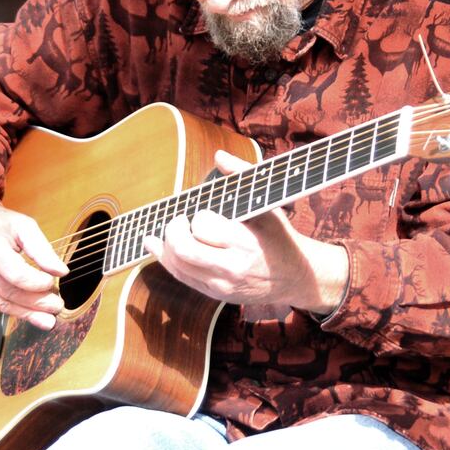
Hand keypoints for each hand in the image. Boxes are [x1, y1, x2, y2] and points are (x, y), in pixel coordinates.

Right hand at [0, 196, 67, 330]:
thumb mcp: (22, 225)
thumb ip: (42, 248)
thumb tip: (60, 271)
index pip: (16, 275)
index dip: (38, 283)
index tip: (53, 282)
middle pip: (10, 292)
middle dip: (37, 303)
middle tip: (57, 306)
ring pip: (1, 304)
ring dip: (27, 313)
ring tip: (48, 318)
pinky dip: (12, 309)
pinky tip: (28, 312)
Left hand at [142, 150, 347, 313]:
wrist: (293, 278)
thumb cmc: (279, 237)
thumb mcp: (269, 206)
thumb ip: (244, 177)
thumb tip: (219, 155)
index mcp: (245, 242)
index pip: (203, 226)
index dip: (198, 216)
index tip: (203, 213)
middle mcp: (231, 267)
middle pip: (183, 249)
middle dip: (174, 230)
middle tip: (179, 220)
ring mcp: (221, 284)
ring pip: (177, 264)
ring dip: (166, 244)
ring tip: (170, 230)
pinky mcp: (215, 294)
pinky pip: (181, 277)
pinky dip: (165, 259)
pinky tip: (156, 245)